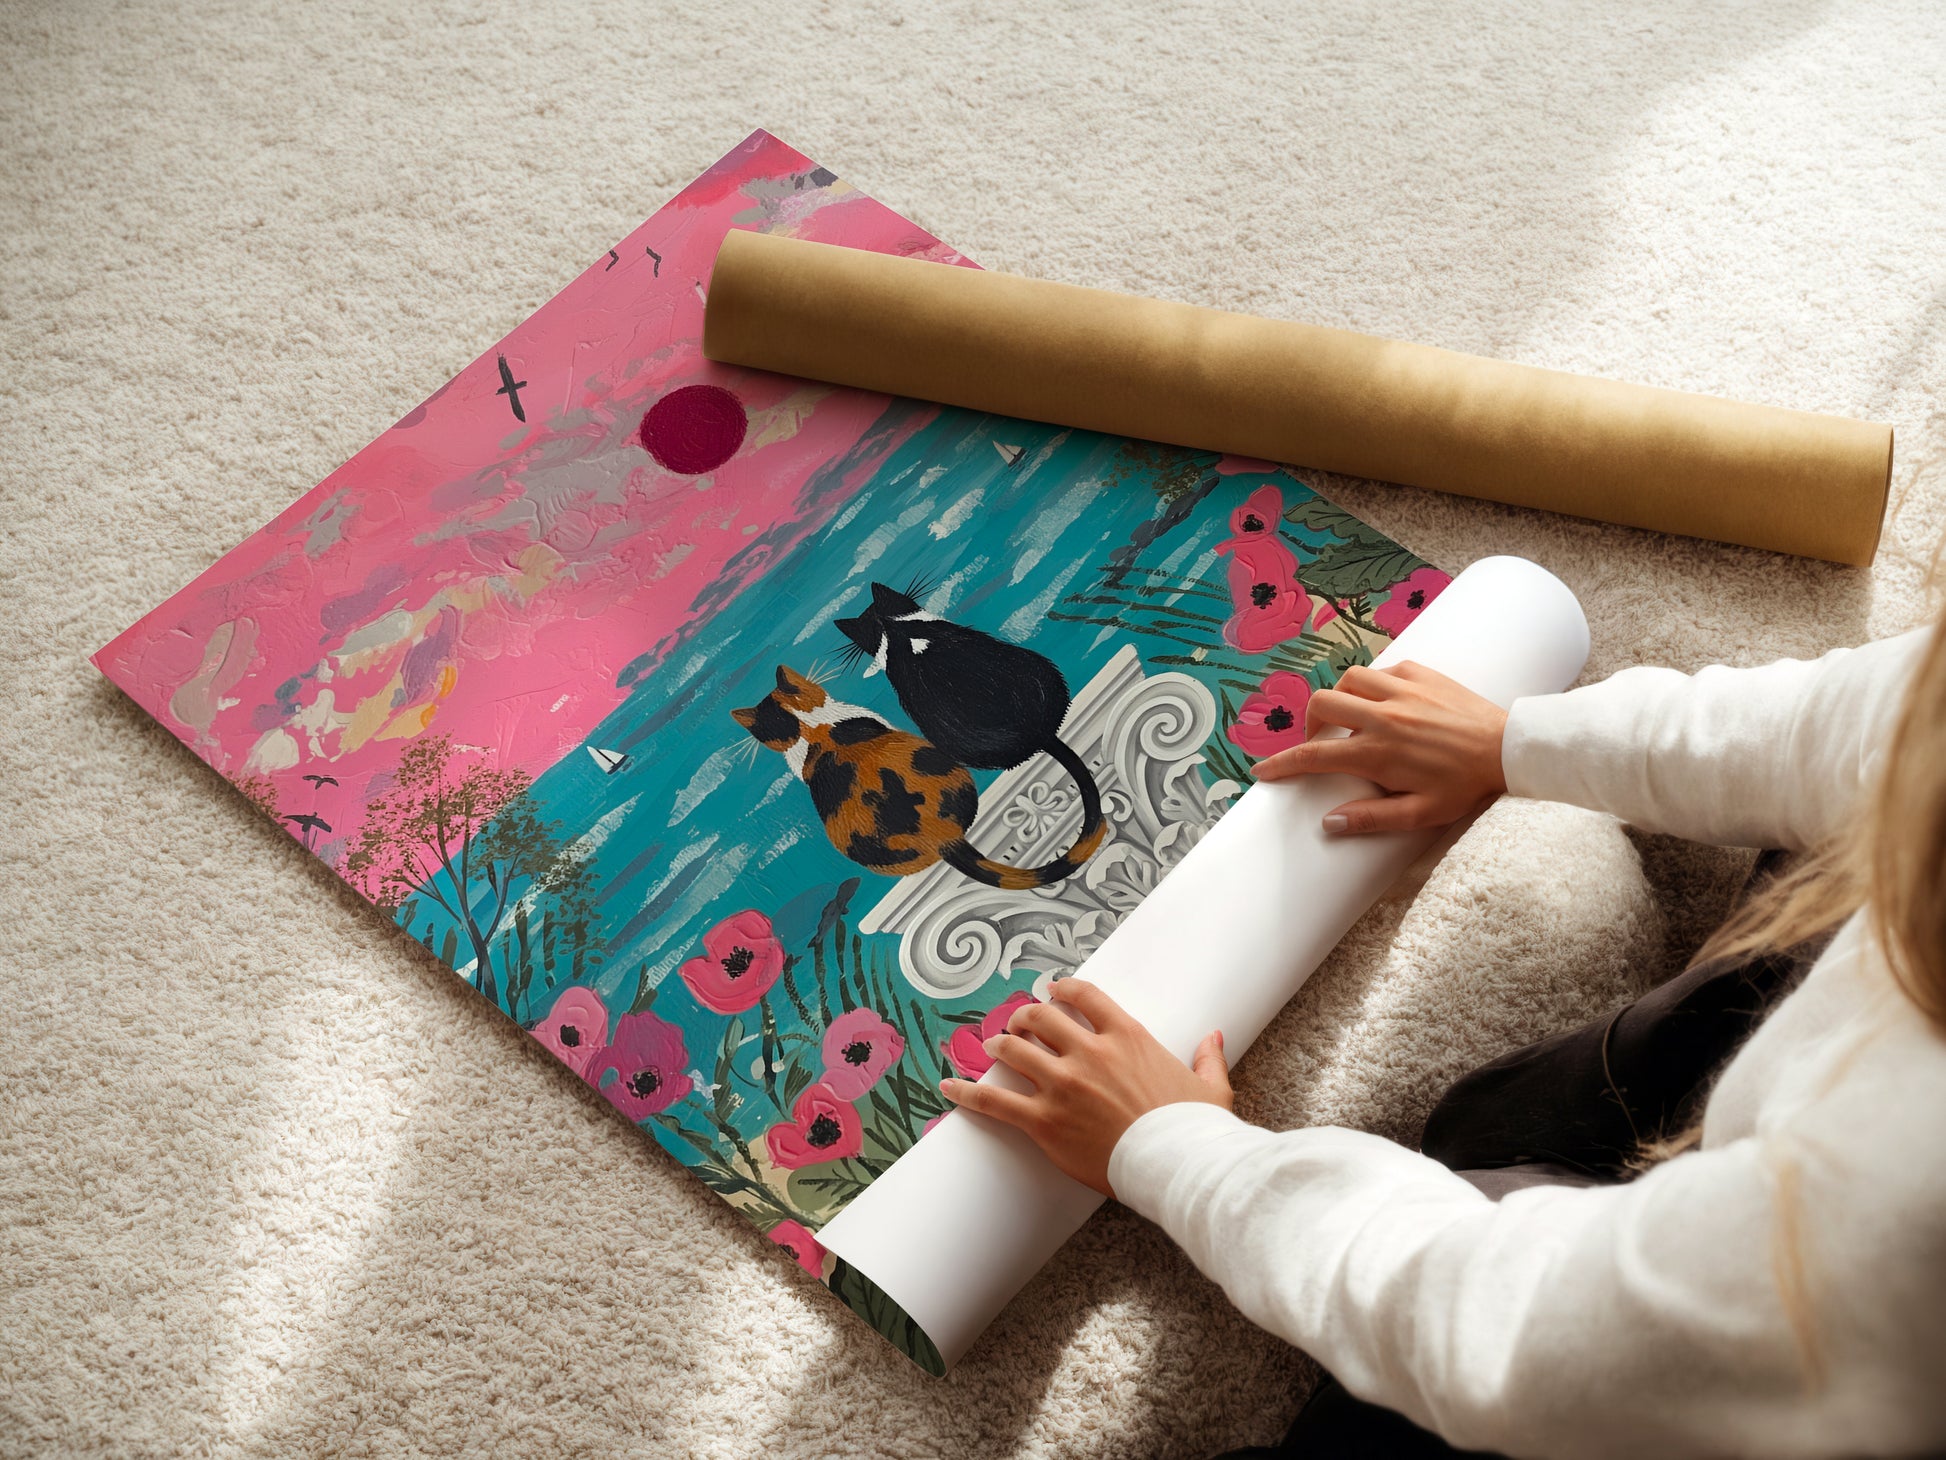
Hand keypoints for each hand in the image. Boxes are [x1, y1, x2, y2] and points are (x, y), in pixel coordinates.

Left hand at [937, 979, 1231, 1197]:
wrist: (1178, 1166)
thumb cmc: (1195, 1130)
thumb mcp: (1210, 1087)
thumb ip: (1207, 1057)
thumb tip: (1214, 1037)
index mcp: (1127, 1037)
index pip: (1084, 996)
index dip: (1062, 989)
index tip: (1052, 990)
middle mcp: (1089, 1052)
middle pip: (1041, 1018)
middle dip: (1025, 1017)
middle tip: (1018, 1022)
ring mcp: (1063, 1085)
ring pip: (1014, 1050)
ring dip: (999, 1045)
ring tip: (991, 1046)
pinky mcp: (1044, 1121)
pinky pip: (995, 1101)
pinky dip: (967, 1092)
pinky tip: (948, 1086)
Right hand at [1251, 661, 1507, 834]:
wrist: (1508, 749)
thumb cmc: (1465, 786)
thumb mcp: (1420, 813)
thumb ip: (1372, 818)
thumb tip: (1328, 822)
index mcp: (1377, 752)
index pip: (1314, 756)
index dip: (1282, 764)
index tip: (1263, 771)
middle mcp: (1382, 716)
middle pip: (1322, 705)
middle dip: (1309, 723)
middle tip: (1320, 742)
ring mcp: (1401, 690)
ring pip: (1348, 679)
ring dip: (1341, 698)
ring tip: (1351, 718)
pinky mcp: (1421, 673)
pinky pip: (1382, 670)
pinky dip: (1374, 684)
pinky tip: (1385, 702)